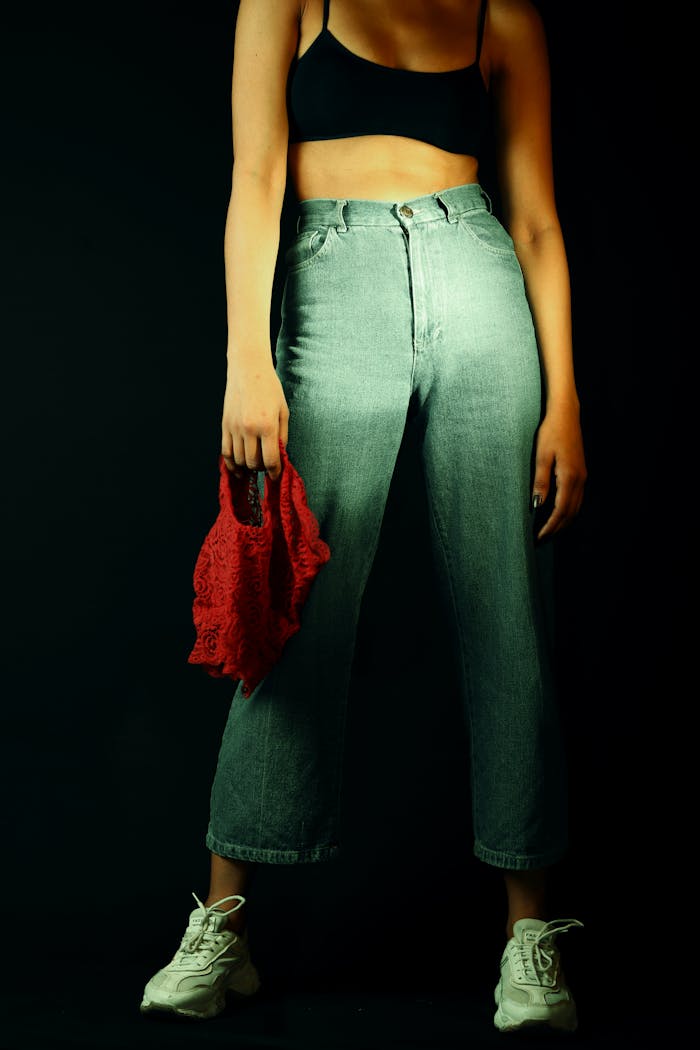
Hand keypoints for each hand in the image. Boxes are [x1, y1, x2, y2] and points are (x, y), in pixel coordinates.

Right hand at [221, 358, 289, 480]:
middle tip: (266, 466)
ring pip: (239, 460)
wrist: (248, 369)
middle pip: (253, 463)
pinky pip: (225, 451)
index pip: (270, 460)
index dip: (274, 473)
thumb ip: (282, 436)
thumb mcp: (283, 411)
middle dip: (261, 469)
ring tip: (254, 465)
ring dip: (247, 466)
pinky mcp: (224, 425)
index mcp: (267, 426)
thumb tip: (279, 457)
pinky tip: (237, 469)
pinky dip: (231, 464)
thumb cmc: (269, 388)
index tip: (276, 476)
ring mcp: (234, 428)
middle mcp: (249, 429)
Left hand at [531, 404, 586, 540]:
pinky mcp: (581, 473)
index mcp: (570, 477)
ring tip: (548, 532)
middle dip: (556, 529)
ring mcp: (582, 477)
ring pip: (575, 508)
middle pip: (570, 513)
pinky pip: (576, 499)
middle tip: (540, 540)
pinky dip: (568, 512)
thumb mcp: (541, 456)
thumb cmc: (551, 432)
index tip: (538, 537)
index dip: (550, 526)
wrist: (566, 415)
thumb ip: (541, 481)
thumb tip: (538, 504)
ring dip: (563, 522)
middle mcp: (580, 480)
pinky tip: (557, 514)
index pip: (560, 510)